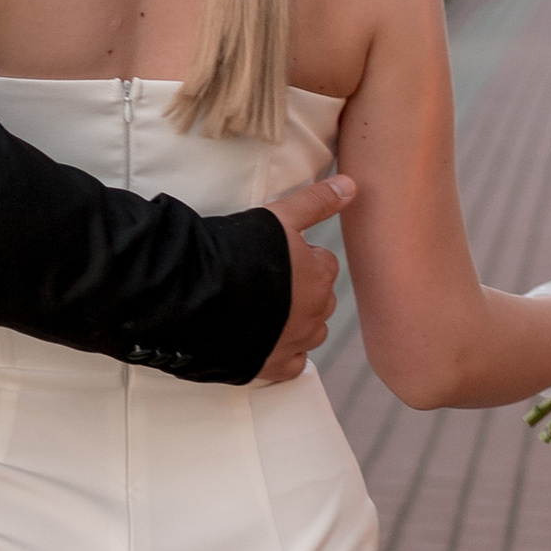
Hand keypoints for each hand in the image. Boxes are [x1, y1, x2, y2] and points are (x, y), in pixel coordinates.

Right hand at [253, 172, 355, 385]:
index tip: (277, 256)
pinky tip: (266, 341)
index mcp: (318, 276)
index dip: (302, 258)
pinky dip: (283, 353)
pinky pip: (291, 365)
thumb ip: (316, 201)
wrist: (198, 296)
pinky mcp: (270, 366)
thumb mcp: (278, 217)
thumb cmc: (237, 252)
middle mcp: (313, 313)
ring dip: (297, 322)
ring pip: (310, 333)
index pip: (325, 265)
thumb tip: (353, 185)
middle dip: (303, 291)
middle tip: (270, 281)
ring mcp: (293, 342)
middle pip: (320, 300)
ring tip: (267, 309)